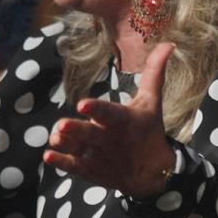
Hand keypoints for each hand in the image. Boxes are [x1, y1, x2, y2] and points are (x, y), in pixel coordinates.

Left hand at [44, 42, 175, 197]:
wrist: (154, 174)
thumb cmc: (149, 130)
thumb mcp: (152, 101)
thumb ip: (154, 72)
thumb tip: (169, 43)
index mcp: (124, 120)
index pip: (109, 113)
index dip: (96, 109)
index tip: (82, 104)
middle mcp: (110, 139)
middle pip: (91, 134)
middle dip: (77, 130)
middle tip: (61, 125)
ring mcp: (100, 156)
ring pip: (80, 151)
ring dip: (66, 145)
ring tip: (54, 137)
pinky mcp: (92, 170)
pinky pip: (75, 167)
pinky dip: (62, 163)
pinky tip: (48, 156)